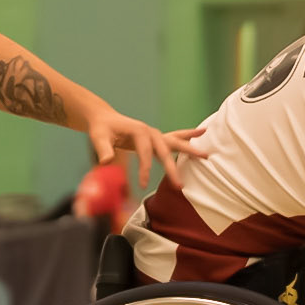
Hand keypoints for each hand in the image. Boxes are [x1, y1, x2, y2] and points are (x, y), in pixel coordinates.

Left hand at [85, 107, 204, 190]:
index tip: (142, 184)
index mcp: (138, 131)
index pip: (145, 152)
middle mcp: (151, 131)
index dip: (145, 168)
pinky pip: (176, 137)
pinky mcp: (157, 138)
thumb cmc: (101, 129)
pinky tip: (203, 132)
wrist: (105, 119)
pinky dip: (189, 136)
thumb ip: (103, 149)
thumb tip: (106, 162)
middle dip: (172, 168)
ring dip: (191, 150)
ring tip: (207, 156)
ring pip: (176, 142)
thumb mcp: (98, 137)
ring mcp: (156, 134)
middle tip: (180, 186)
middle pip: (165, 150)